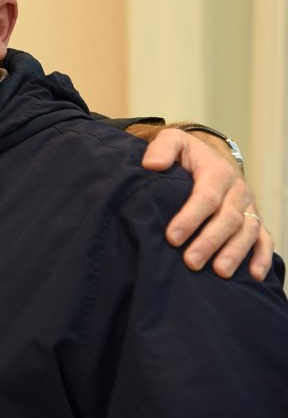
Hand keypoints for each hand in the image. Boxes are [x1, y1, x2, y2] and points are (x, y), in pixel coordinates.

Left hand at [140, 127, 271, 280]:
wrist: (207, 157)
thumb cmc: (185, 154)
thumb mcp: (172, 141)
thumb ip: (162, 148)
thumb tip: (153, 165)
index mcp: (217, 171)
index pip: (206, 197)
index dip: (190, 218)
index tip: (172, 237)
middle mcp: (237, 190)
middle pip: (228, 218)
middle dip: (209, 241)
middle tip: (190, 262)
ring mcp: (248, 207)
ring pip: (247, 231)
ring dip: (235, 253)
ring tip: (219, 272)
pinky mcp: (254, 220)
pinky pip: (264, 239)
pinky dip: (262, 257)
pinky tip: (253, 275)